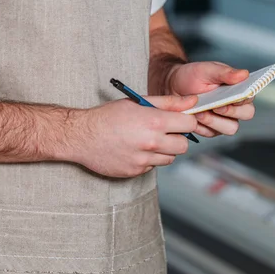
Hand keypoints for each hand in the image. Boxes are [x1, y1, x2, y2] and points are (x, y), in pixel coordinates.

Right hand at [71, 95, 197, 177]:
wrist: (81, 136)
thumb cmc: (108, 116)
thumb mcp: (138, 102)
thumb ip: (168, 102)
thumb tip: (192, 101)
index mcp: (154, 121)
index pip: (190, 124)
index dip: (186, 121)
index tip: (179, 120)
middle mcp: (151, 142)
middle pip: (183, 145)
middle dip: (177, 137)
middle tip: (163, 131)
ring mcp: (143, 160)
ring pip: (170, 158)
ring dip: (163, 150)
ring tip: (146, 140)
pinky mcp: (136, 172)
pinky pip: (153, 167)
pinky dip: (149, 159)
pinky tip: (135, 150)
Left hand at [168, 61, 254, 137]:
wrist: (173, 86)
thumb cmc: (192, 76)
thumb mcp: (207, 70)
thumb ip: (225, 73)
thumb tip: (244, 74)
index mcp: (238, 89)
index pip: (250, 96)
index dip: (242, 99)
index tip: (230, 98)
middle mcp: (235, 105)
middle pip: (246, 115)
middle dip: (230, 112)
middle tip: (214, 106)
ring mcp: (225, 119)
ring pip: (230, 128)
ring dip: (214, 121)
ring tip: (199, 112)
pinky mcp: (212, 129)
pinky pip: (212, 133)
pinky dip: (202, 126)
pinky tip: (194, 116)